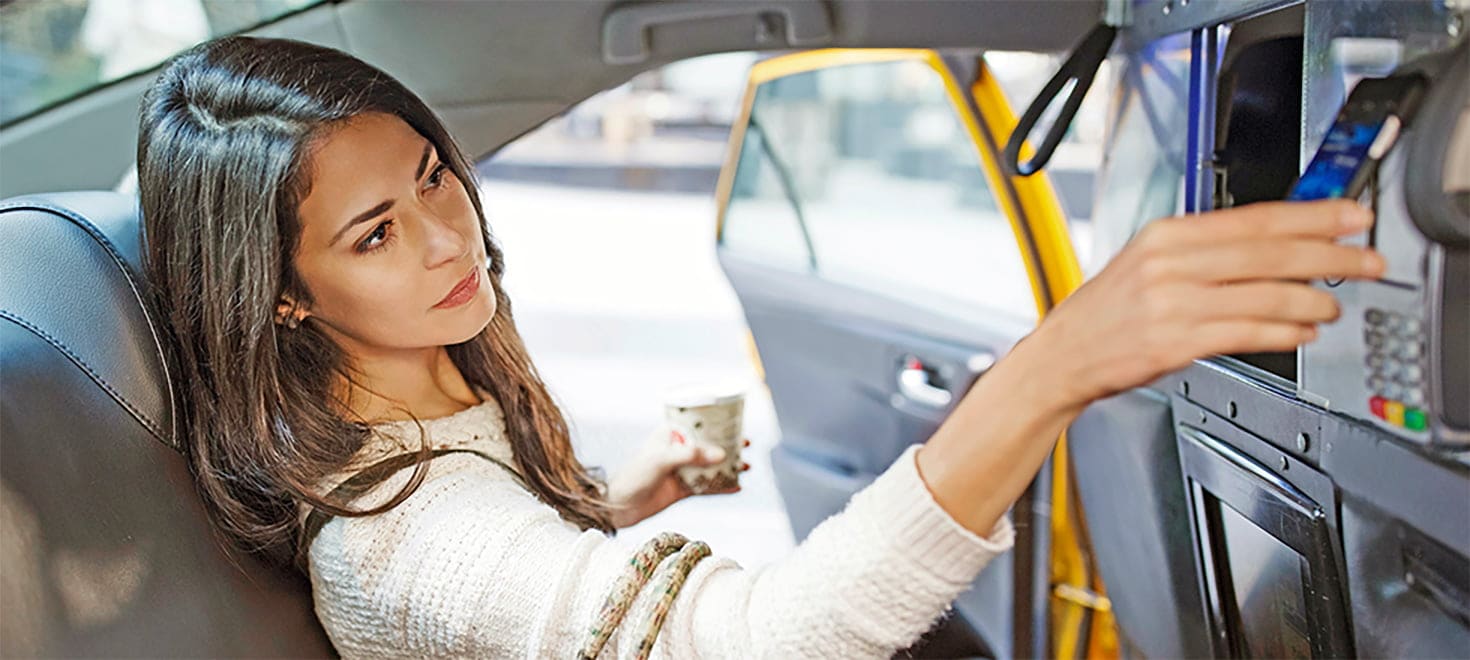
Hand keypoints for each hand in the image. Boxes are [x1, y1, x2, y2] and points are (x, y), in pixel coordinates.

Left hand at [604, 428, 751, 528]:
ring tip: (747, 466)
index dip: (717, 422)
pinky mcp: (682, 489)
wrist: (620, 506)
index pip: (697, 424)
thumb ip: (691, 455)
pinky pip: (706, 486)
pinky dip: (722, 487)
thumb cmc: (635, 475)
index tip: (736, 422)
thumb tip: (721, 454)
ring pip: (710, 465)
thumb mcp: (662, 460)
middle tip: (746, 444)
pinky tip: (737, 487)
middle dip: (728, 444)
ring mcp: (681, 470)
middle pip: (708, 444)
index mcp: (670, 435)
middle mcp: (677, 450)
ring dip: (728, 466)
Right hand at [1028, 199, 1383, 414]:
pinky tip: (1301, 331)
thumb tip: (1275, 243)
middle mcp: (1170, 265)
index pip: (1253, 218)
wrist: (1062, 355)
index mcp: (1167, 235)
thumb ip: (1206, 250)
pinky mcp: (1174, 342)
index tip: (1352, 215)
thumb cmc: (1109, 311)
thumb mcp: (1149, 262)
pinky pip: (1245, 333)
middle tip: (1366, 260)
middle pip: (1268, 252)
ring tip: (1334, 305)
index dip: (1312, 216)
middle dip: (1329, 256)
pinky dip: (1282, 332)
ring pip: (1263, 294)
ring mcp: (1171, 304)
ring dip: (1312, 300)